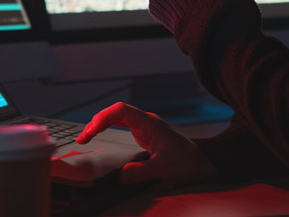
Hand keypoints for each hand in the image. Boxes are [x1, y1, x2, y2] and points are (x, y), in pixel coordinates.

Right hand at [77, 102, 216, 184]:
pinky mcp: (145, 136)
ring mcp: (145, 128)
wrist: (205, 163)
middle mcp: (146, 122)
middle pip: (115, 112)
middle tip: (82, 140)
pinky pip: (122, 126)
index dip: (103, 118)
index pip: (121, 110)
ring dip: (101, 125)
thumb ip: (142, 172)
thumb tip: (120, 177)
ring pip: (117, 118)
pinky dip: (108, 129)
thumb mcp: (166, 169)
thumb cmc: (191, 163)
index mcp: (150, 123)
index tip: (90, 133)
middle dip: (96, 122)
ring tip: (86, 138)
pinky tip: (101, 136)